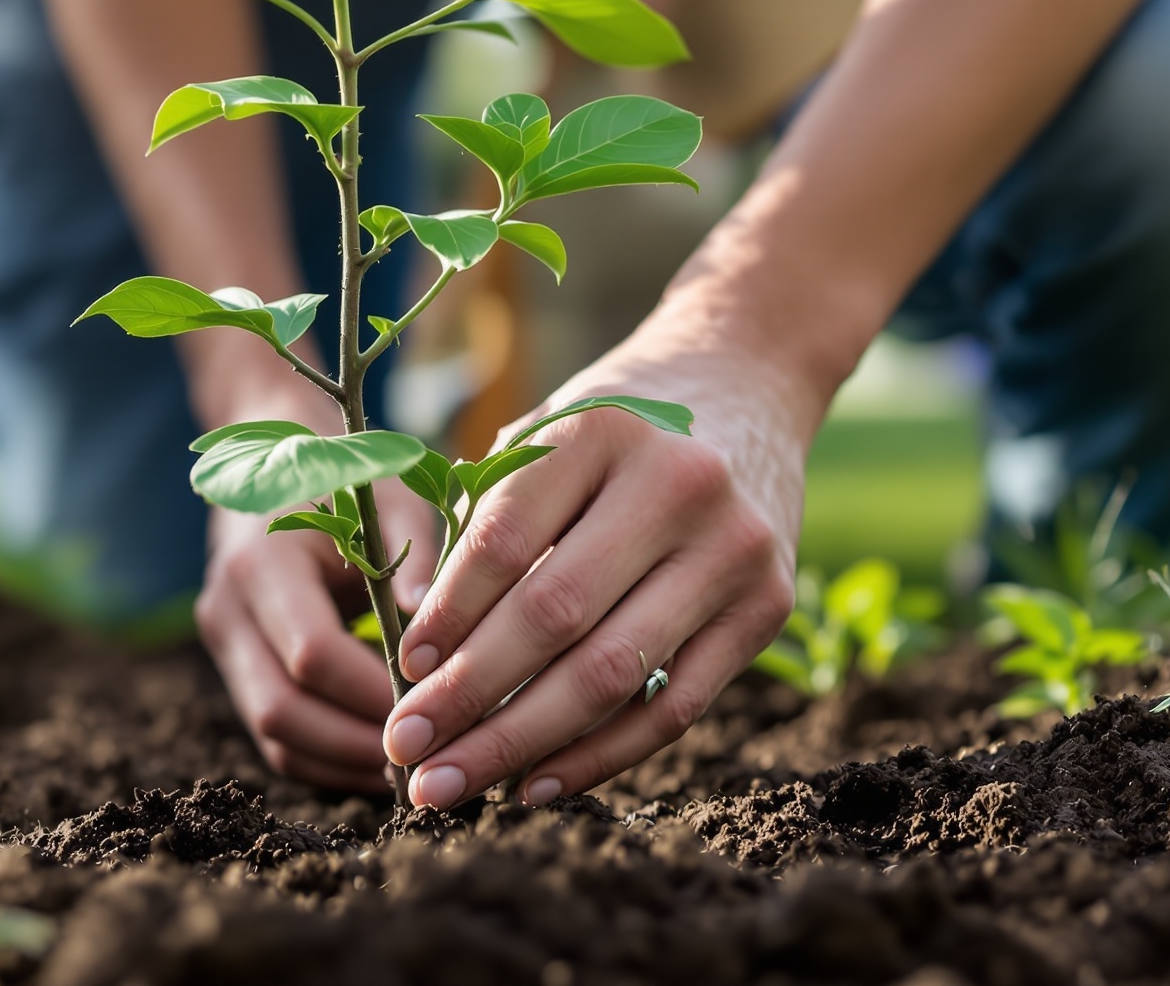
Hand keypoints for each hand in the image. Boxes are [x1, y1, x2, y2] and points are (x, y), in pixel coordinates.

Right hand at [194, 377, 443, 789]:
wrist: (275, 457)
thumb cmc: (347, 475)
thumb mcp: (387, 498)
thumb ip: (413, 556)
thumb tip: (438, 629)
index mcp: (262, 563)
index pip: (312, 654)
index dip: (373, 693)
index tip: (440, 709)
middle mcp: (228, 610)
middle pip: (283, 712)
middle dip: (358, 746)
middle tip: (432, 758)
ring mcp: (225, 642)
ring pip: (275, 736)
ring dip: (345, 763)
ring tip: (416, 766)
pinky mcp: (237, 665)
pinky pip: (276, 735)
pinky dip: (328, 757)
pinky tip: (383, 754)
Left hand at [379, 342, 815, 807]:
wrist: (748, 384)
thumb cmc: (613, 430)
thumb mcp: (547, 439)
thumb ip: (488, 527)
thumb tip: (421, 658)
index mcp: (602, 430)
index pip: (506, 539)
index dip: (449, 614)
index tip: (401, 670)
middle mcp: (678, 485)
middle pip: (555, 616)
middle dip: (468, 696)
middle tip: (403, 748)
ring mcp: (733, 550)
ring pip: (612, 675)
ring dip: (519, 743)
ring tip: (448, 785)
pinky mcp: (768, 608)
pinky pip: (674, 708)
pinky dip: (598, 757)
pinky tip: (532, 784)